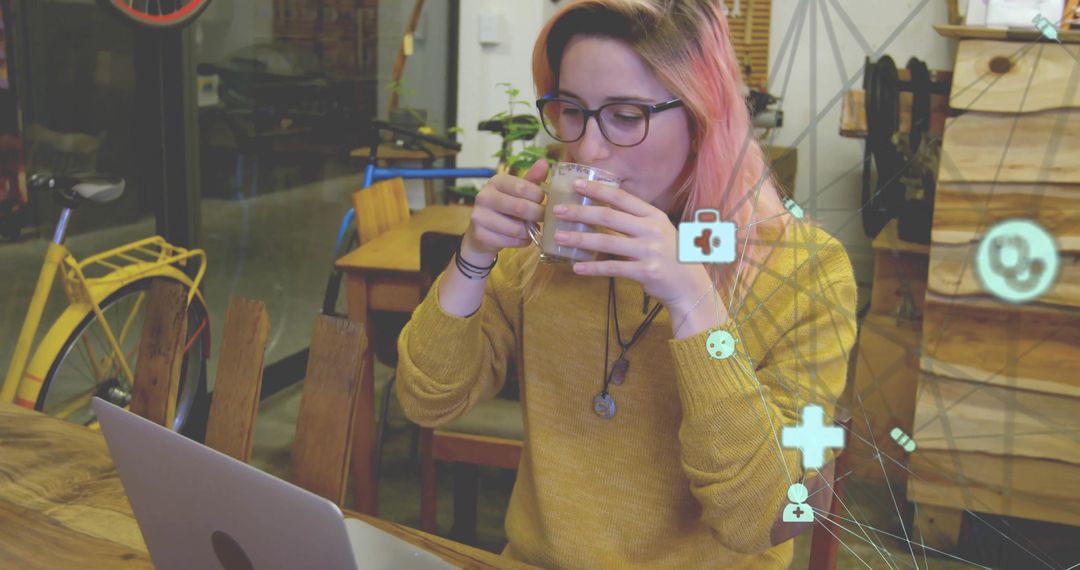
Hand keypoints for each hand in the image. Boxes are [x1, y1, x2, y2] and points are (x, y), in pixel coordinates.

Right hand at [461, 160, 548, 258]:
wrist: (482, 233)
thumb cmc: (505, 209)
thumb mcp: (518, 192)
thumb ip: (532, 180)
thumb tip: (544, 162)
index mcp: (496, 181)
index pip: (523, 187)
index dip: (539, 196)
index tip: (542, 201)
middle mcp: (484, 196)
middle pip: (521, 208)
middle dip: (537, 215)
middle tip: (542, 217)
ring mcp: (479, 216)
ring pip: (517, 228)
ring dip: (530, 231)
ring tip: (531, 228)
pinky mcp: (480, 235)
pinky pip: (511, 242)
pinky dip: (522, 242)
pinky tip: (521, 238)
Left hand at [552, 179, 729, 320]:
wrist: (690, 285)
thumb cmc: (670, 256)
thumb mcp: (658, 231)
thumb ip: (635, 221)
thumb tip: (602, 210)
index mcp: (654, 215)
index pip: (621, 197)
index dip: (597, 189)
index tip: (576, 184)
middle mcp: (652, 229)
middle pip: (609, 216)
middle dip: (580, 212)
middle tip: (558, 211)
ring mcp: (650, 251)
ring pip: (607, 242)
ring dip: (580, 239)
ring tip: (559, 238)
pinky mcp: (646, 272)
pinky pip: (613, 268)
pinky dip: (593, 268)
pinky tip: (577, 267)